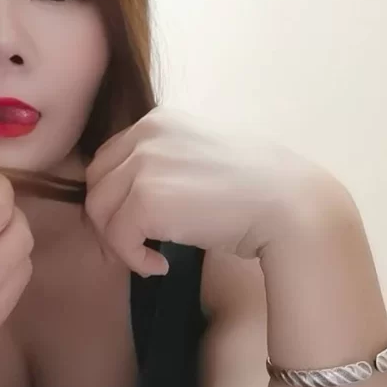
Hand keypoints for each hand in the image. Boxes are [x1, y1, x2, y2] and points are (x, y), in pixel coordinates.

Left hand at [84, 107, 331, 276]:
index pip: (109, 159)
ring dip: (119, 242)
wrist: (289, 205)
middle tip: (132, 247)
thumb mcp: (201, 156)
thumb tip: (130, 197)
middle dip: (107, 219)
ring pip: (100, 211)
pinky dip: (133, 258)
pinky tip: (159, 265)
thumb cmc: (258, 187)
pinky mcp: (146, 200)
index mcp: (157, 120)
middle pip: (96, 183)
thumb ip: (164, 164)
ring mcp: (143, 165)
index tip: (130, 223)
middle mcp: (145, 135)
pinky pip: (118, 237)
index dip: (113, 196)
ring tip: (148, 258)